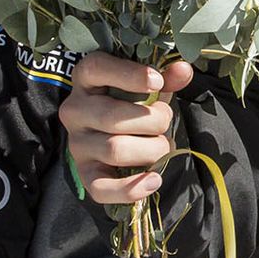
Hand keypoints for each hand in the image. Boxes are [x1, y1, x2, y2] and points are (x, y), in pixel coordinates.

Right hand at [55, 56, 191, 202]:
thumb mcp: (146, 85)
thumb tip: (183, 70)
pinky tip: (154, 180)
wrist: (112, 133)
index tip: (157, 82)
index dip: (128, 75)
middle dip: (153, 120)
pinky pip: (101, 188)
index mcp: (85, 78)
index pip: (96, 69)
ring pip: (115, 150)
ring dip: (151, 150)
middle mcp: (74, 110)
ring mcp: (77, 144)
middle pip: (113, 117)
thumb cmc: (130, 102)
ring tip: (162, 146)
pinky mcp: (84, 173)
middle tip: (165, 122)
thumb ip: (165, 78)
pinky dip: (130, 189)